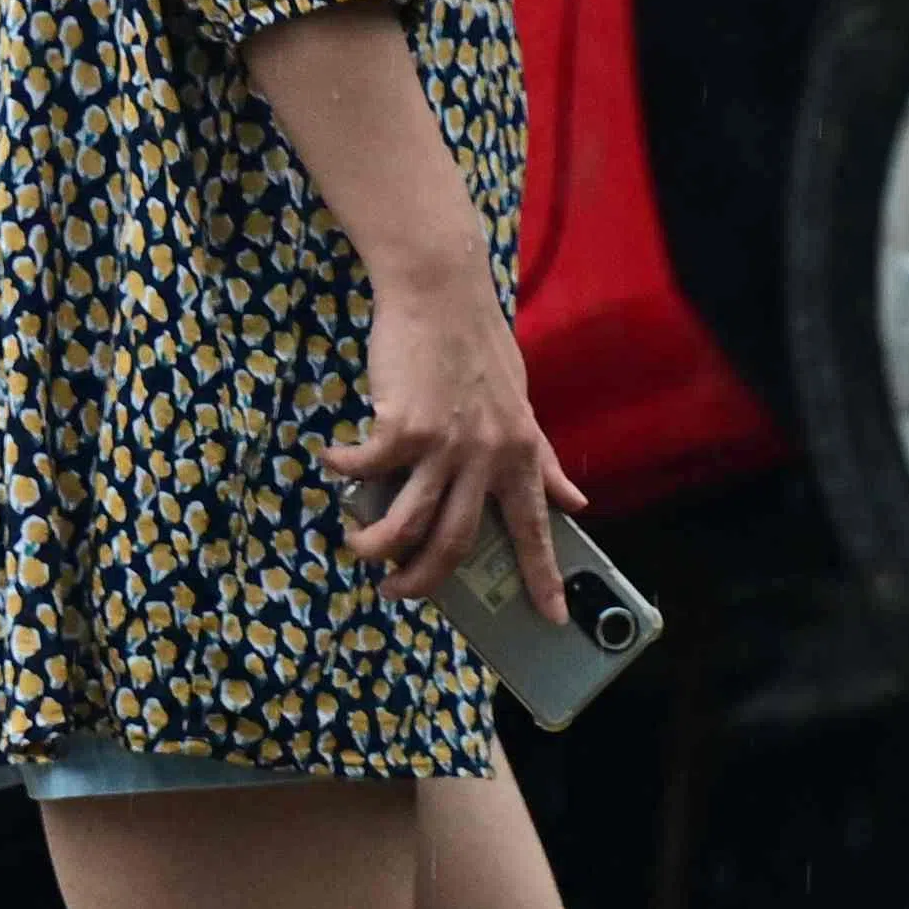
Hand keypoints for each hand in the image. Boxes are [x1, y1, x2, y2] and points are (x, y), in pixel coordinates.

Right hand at [323, 267, 575, 609]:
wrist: (441, 290)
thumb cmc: (478, 346)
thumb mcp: (523, 405)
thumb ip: (543, 458)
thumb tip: (575, 501)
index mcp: (519, 453)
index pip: (534, 527)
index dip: (544, 577)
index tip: (554, 618)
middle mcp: (486, 456)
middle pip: (455, 544)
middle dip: (423, 580)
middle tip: (399, 591)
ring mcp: (444, 444)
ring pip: (407, 524)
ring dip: (375, 545)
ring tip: (359, 545)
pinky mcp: (403, 425)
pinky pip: (367, 471)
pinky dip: (344, 473)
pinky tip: (333, 464)